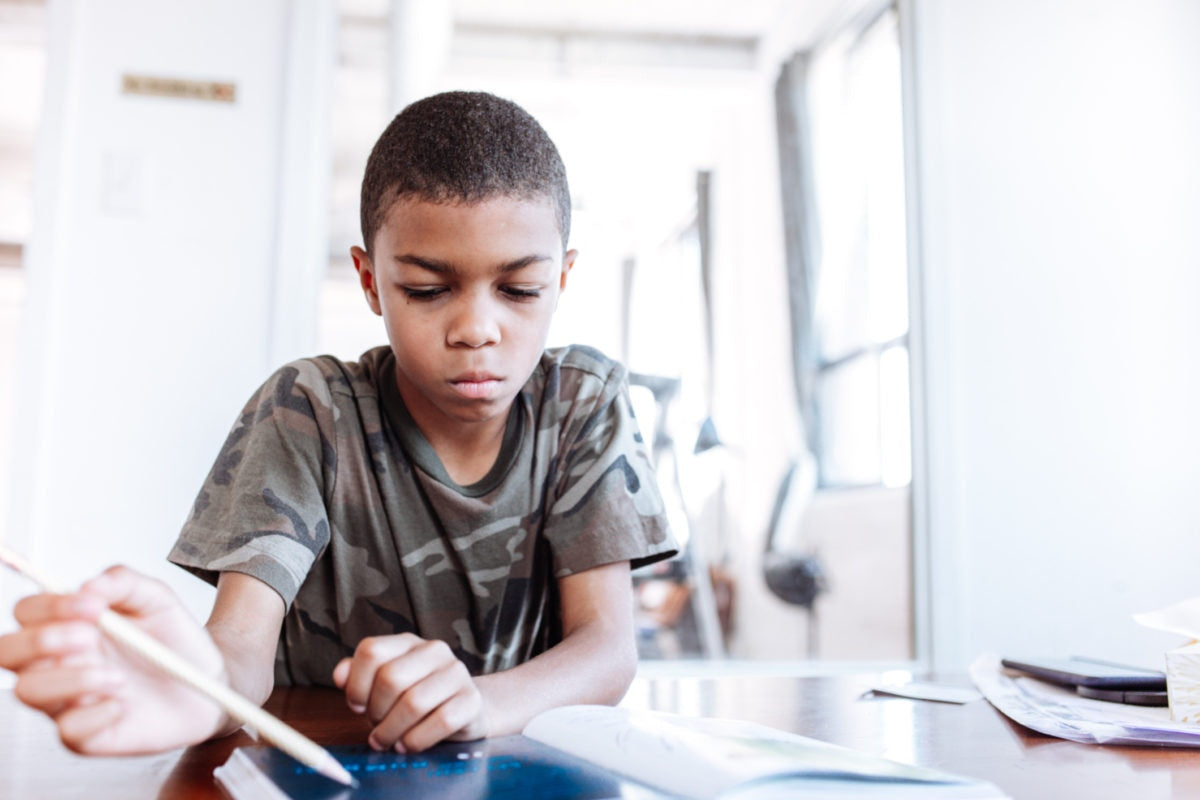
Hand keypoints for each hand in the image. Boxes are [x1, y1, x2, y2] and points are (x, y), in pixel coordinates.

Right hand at [0, 565, 227, 754]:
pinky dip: (94, 713)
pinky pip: (66, 730)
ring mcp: (68, 700)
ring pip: (27, 691)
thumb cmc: (174, 639)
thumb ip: (122, 581)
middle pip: (7, 652)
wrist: (210, 677)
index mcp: (69, 625)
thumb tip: (86, 586)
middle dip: (41, 640)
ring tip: (117, 676)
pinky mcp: (87, 735)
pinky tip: (123, 703)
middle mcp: (58, 663)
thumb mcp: (155, 598)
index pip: (27, 612)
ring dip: (70, 678)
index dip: (48, 605)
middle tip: (89, 637)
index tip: (93, 606)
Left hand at [332, 633, 485, 751]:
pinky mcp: (472, 699)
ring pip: (413, 703)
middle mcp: (434, 650)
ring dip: (393, 731)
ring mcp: (456, 672)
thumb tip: (340, 676)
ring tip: (389, 741)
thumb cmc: (417, 700)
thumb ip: (358, 678)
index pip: (370, 650)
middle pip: (390, 678)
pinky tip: (409, 745)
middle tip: (376, 728)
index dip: (356, 684)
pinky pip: (441, 721)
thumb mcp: (384, 687)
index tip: (358, 706)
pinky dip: (417, 740)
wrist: (466, 710)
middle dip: (376, 712)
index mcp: (407, 643)